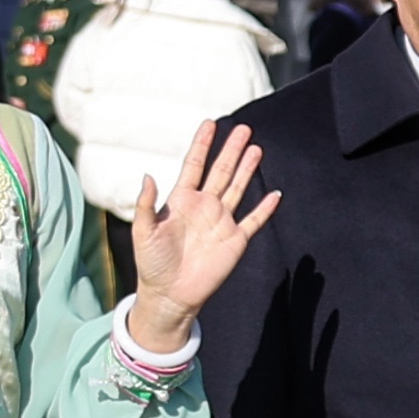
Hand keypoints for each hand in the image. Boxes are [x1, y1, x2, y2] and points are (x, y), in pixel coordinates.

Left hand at [120, 121, 281, 353]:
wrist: (170, 294)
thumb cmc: (152, 263)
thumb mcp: (143, 232)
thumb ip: (146, 204)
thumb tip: (147, 175)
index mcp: (181, 201)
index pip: (194, 166)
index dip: (202, 145)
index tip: (209, 123)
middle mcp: (204, 207)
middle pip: (220, 171)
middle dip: (231, 150)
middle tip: (244, 128)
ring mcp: (221, 222)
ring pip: (238, 189)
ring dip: (247, 170)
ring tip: (256, 148)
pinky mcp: (235, 240)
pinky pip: (253, 220)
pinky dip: (265, 208)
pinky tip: (275, 193)